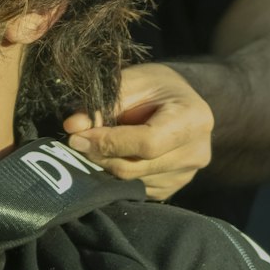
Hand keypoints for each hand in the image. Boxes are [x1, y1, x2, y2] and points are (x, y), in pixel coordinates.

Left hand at [64, 62, 213, 200]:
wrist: (179, 101)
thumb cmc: (156, 86)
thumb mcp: (131, 82)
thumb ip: (103, 104)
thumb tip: (72, 126)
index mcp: (193, 119)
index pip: (147, 143)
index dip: (108, 142)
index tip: (78, 137)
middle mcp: (196, 152)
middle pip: (136, 167)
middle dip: (99, 154)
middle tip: (76, 140)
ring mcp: (186, 174)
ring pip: (130, 180)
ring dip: (104, 164)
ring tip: (97, 142)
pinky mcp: (172, 188)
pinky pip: (134, 187)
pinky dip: (116, 173)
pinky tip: (115, 153)